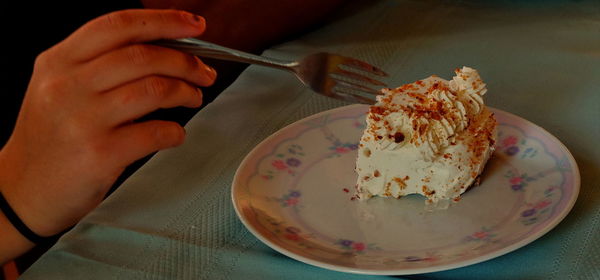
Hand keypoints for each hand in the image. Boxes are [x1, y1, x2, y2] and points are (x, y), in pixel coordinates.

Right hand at [0, 9, 215, 237]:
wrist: (21, 190)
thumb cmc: (49, 138)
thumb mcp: (58, 87)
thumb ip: (99, 65)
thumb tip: (164, 51)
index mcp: (58, 61)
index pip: (117, 26)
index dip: (163, 21)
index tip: (194, 25)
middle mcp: (68, 85)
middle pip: (143, 56)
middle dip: (185, 61)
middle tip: (204, 72)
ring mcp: (83, 119)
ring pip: (154, 89)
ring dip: (186, 92)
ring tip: (194, 98)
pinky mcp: (100, 153)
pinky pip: (155, 132)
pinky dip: (175, 131)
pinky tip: (175, 134)